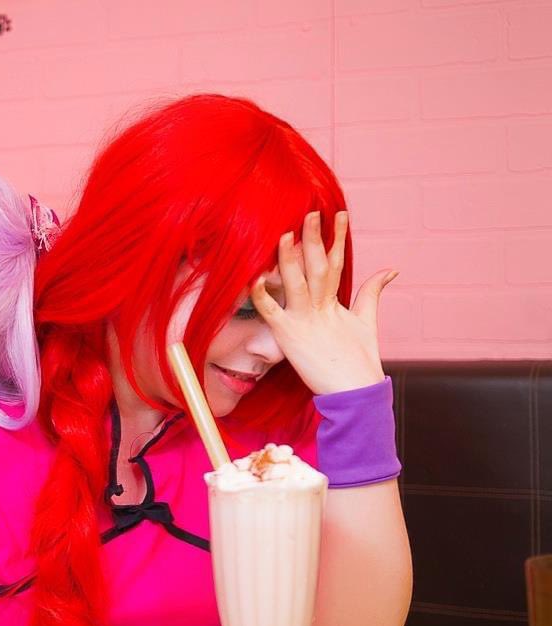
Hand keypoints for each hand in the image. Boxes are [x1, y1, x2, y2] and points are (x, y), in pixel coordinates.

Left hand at [251, 210, 397, 395]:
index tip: (340, 215)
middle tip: (312, 213)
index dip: (337, 238)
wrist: (355, 393)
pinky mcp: (287, 336)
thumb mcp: (366, 322)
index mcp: (335, 303)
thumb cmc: (359, 362)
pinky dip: (261, 295)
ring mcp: (303, 320)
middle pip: (316, 266)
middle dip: (314, 238)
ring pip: (295, 283)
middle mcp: (319, 307)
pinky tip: (254, 278)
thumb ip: (372, 293)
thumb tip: (390, 270)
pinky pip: (270, 312)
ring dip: (289, 258)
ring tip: (285, 235)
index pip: (335, 262)